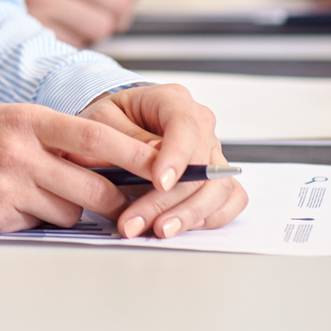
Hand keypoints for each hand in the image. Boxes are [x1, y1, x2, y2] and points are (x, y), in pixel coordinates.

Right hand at [0, 101, 160, 233]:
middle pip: (94, 186)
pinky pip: (38, 227)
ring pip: (70, 213)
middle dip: (112, 200)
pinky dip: (34, 222)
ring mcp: (7, 185)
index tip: (166, 164)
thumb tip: (102, 156)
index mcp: (25, 118)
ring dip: (66, 212)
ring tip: (34, 195)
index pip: (95, 137)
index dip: (135, 153)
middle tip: (118, 203)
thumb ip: (47, 135)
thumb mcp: (3, 120)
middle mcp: (19, 149)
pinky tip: (8, 205)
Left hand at [80, 83, 247, 238]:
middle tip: (138, 221)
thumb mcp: (101, 121)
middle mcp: (199, 124)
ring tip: (154, 230)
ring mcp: (212, 151)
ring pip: (219, 187)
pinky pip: (229, 201)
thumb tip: (153, 162)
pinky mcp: (217, 177)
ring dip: (187, 215)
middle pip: (202, 164)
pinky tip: (177, 226)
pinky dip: (207, 218)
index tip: (159, 183)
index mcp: (171, 100)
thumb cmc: (108, 121)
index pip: (185, 124)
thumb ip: (126, 139)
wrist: (113, 129)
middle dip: (169, 199)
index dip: (176, 156)